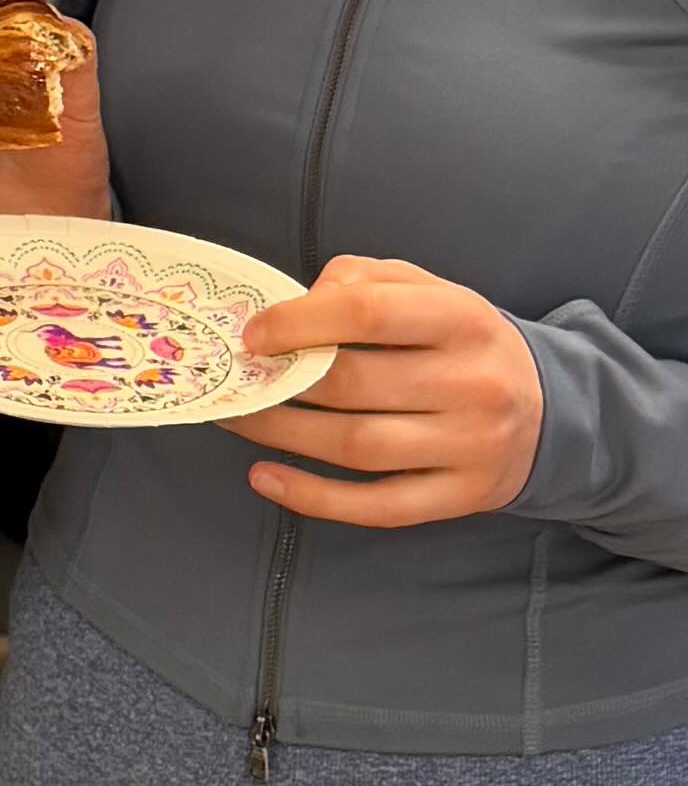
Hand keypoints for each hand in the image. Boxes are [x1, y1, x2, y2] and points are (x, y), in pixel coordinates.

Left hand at [230, 252, 546, 523]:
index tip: (254, 334)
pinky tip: (265, 478)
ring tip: (239, 419)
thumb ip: (365, 280)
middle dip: (280, 383)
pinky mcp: (461, 498)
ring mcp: (470, 447)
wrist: (550, 411)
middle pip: (355, 385)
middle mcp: (472, 384)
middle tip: (235, 379)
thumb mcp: (431, 292)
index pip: (370, 314)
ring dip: (283, 436)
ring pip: (357, 447)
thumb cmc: (465, 343)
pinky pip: (377, 505)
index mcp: (463, 319)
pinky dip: (313, 498)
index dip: (300, 322)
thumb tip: (298, 303)